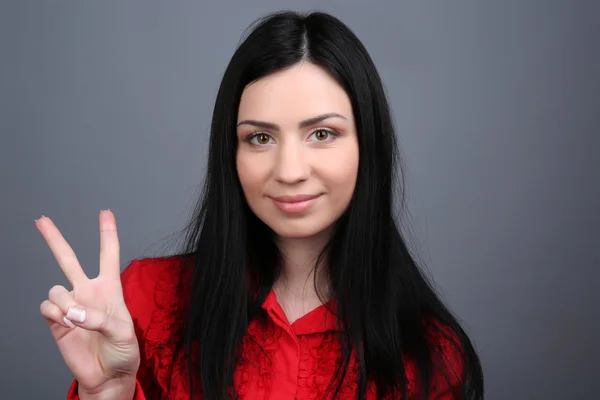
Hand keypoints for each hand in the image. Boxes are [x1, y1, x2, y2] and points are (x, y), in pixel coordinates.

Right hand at [37, 210, 139, 397]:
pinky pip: (47, 307)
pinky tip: (67, 325)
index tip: (105, 212)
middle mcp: (87, 292)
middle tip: (42, 220)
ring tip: (77, 320)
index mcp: (110, 289)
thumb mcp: (123, 333)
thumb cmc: (122, 352)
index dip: (107, 233)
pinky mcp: (56, 322)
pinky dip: (55, 314)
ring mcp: (70, 306)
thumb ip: (100, 319)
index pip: (108, 255)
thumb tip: (73, 311)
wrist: (107, 377)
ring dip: (64, 303)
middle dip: (54, 239)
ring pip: (55, 288)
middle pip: (68, 259)